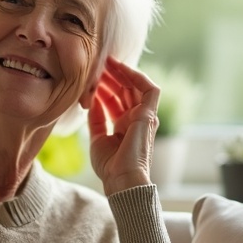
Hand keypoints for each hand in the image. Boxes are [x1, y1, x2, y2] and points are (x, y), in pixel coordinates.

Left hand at [88, 57, 159, 194]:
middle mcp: (136, 120)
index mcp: (125, 126)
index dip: (104, 87)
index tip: (92, 78)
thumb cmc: (110, 166)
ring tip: (106, 62)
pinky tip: (121, 68)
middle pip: (125, 91)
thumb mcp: (97, 138)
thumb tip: (92, 100)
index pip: (116, 100)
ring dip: (121, 73)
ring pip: (136, 87)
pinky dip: (137, 76)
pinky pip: (150, 89)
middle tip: (98, 65)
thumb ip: (96, 119)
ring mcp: (144, 117)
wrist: (121, 180)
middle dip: (112, 77)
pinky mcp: (149, 115)